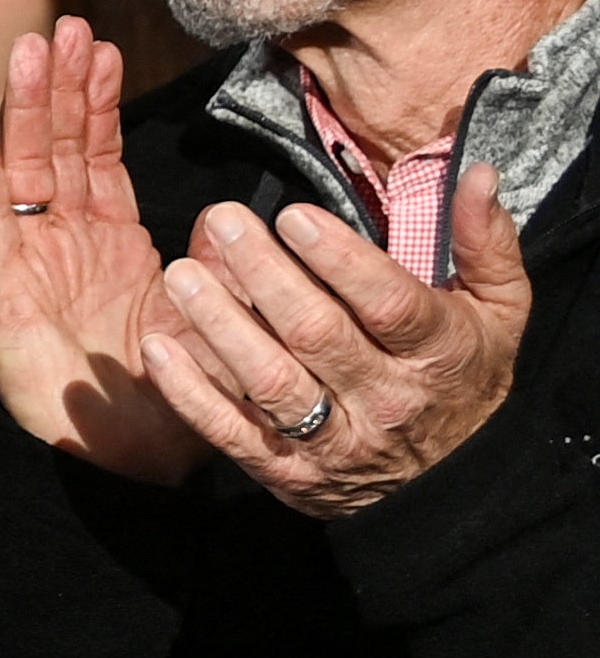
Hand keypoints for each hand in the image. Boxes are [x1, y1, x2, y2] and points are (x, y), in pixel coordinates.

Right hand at [0, 19, 202, 486]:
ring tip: (30, 48)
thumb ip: (217, 264)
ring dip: (24, 108)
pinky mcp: (0, 291)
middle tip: (63, 23)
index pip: (100, 157)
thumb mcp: (209, 312)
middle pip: (58, 148)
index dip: (99, 102)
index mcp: (112, 244)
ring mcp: (29, 263)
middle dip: (60, 85)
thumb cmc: (171, 393)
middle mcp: (65, 243)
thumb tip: (231, 221)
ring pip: (23, 168)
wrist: (128, 460)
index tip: (104, 46)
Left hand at [141, 166, 532, 520]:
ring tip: (182, 275)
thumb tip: (477, 174)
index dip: (341, 261)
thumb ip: (484, 243)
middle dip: (265, 276)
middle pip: (318, 335)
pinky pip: (234, 433)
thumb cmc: (465, 374)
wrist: (456, 483)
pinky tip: (158, 349)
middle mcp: (388, 399)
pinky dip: (192, 394)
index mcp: (440, 353)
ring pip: (272, 382)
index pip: (389, 304)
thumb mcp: (499, 309)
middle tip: (224, 223)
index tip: (293, 216)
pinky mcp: (291, 473)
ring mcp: (337, 441)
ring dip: (220, 326)